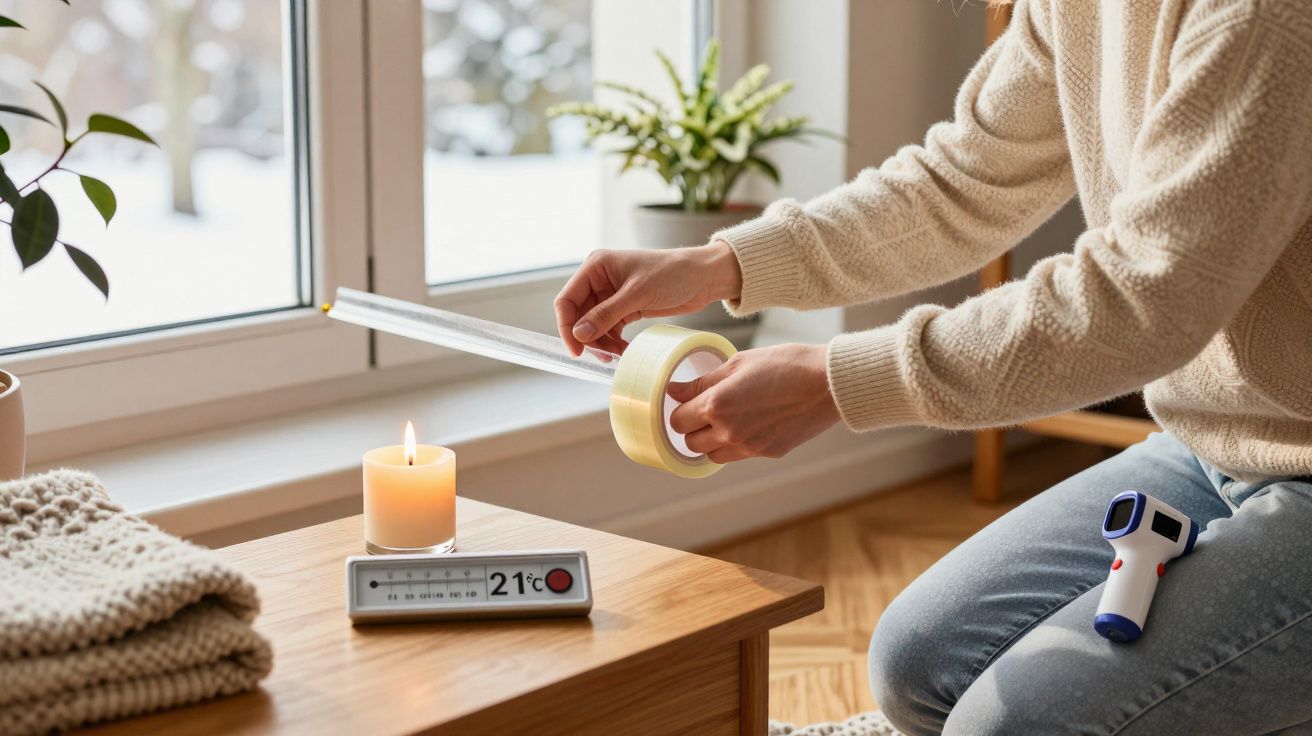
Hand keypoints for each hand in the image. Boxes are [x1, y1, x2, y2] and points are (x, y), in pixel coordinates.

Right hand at [555, 241, 742, 355]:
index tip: (576, 350)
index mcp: (596, 266)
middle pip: (578, 316)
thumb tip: (579, 334)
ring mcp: (611, 295)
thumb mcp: (637, 294)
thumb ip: (606, 315)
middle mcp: (599, 279)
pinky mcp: (625, 308)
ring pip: (593, 326)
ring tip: (617, 355)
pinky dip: (613, 342)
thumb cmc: (672, 274)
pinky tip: (623, 350)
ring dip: (602, 343)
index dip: (567, 326)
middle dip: (588, 338)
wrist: (702, 278)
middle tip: (603, 357)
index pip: (567, 300)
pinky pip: (609, 329)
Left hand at [668, 343, 839, 462]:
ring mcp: (748, 447)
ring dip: (710, 441)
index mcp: (717, 405)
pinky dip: (735, 444)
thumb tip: (673, 390)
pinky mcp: (767, 453)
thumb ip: (702, 381)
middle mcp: (729, 431)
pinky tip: (749, 424)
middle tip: (703, 410)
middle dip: (691, 428)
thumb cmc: (785, 364)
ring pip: (712, 455)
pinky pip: (738, 455)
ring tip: (725, 420)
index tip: (685, 401)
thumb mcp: (738, 363)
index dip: (679, 410)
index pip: (678, 420)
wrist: (828, 383)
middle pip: (690, 443)